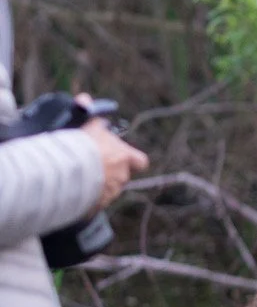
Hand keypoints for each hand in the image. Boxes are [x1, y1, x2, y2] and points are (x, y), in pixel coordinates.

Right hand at [75, 94, 148, 209]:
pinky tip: (73, 190)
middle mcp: (121, 176)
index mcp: (125, 157)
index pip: (140, 161)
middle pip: (121, 175)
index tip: (121, 155)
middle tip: (92, 164)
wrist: (67, 170)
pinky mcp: (96, 207)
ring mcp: (110, 193)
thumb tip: (84, 99)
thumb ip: (86, 111)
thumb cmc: (78, 145)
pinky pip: (93, 202)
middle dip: (110, 171)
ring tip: (78, 176)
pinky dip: (86, 198)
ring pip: (107, 189)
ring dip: (97, 184)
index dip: (131, 159)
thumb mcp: (84, 124)